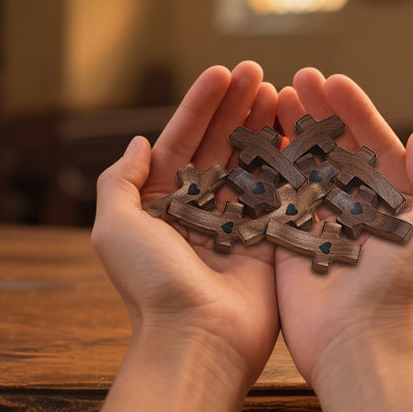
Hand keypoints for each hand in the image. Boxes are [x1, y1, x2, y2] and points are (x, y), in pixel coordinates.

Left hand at [82, 62, 279, 411]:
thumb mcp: (116, 228)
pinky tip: (297, 131)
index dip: (200, 106)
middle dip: (236, 107)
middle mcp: (198, 210)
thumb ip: (120, 181)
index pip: (181, 142)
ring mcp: (236, 223)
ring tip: (278, 92)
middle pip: (219, 146)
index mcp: (162, 204)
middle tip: (257, 72)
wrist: (198, 339)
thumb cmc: (152, 285)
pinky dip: (287, 162)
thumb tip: (138, 142)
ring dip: (262, 126)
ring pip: (250, 163)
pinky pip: (278, 193)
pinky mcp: (268, 239)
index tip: (221, 73)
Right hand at [274, 68, 412, 383]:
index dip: (355, 110)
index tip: (333, 80)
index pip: (373, 143)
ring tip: (273, 97)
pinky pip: (276, 195)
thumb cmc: (404, 284)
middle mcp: (356, 207)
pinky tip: (254, 135)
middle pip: (334, 148)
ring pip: (303, 165)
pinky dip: (266, 165)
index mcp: (394, 201)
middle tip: (297, 80)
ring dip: (290, 130)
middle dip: (317, 112)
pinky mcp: (289, 238)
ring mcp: (320, 221)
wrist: (361, 340)